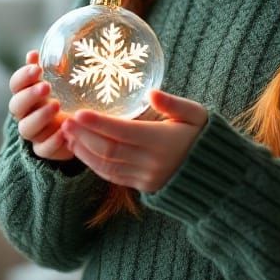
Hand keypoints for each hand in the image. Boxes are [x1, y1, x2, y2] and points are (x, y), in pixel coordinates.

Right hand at [8, 50, 74, 161]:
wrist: (76, 127)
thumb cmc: (65, 98)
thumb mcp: (60, 82)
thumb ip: (49, 68)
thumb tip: (34, 52)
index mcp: (26, 95)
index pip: (15, 85)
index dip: (23, 77)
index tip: (37, 68)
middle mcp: (25, 114)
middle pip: (16, 106)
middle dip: (29, 96)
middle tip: (46, 86)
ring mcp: (34, 133)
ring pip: (26, 128)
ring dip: (40, 116)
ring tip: (56, 105)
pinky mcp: (45, 150)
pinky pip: (43, 149)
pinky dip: (52, 141)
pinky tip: (64, 132)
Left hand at [61, 89, 207, 192]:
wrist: (214, 174)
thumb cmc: (202, 136)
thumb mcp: (196, 114)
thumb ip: (173, 103)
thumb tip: (151, 93)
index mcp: (162, 141)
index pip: (123, 132)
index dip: (99, 123)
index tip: (78, 113)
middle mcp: (150, 162)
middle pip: (108, 149)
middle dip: (84, 135)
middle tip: (65, 121)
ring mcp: (145, 177)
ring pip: (106, 165)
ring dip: (84, 151)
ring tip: (67, 135)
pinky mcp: (142, 187)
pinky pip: (112, 176)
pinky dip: (94, 164)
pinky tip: (82, 151)